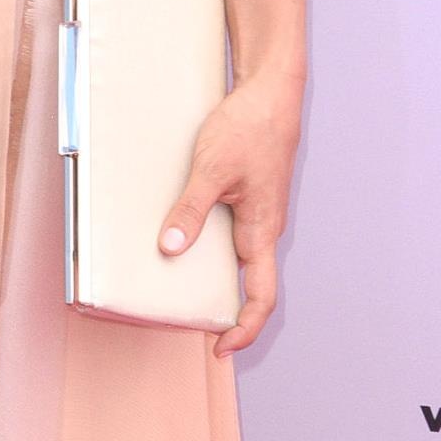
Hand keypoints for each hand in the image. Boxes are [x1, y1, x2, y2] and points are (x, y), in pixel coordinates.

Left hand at [158, 73, 301, 357]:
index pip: (261, 297)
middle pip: (249, 283)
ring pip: (239, 256)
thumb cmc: (249, 128)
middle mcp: (263, 227)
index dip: (245, 329)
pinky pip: (232, 230)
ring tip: (178, 280)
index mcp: (262, 231)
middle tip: (188, 319)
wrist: (270, 93)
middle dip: (224, 307)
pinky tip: (183, 232)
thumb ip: (191, 209)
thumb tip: (170, 248)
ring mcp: (257, 211)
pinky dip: (211, 242)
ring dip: (214, 273)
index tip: (220, 347)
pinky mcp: (248, 193)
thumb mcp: (211, 169)